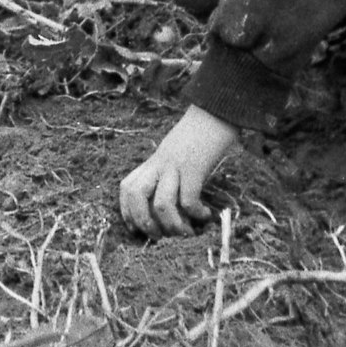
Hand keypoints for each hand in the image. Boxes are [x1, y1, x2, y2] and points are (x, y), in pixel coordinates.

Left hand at [120, 106, 239, 237]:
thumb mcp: (178, 153)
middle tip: (161, 237)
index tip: (138, 229)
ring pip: (161, 203)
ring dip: (173, 226)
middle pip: (135, 195)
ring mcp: (176, 164)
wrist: (218, 109)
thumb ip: (171, 172)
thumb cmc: (201, 134)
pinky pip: (188, 198)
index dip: (128, 212)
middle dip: (144, 222)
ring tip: (186, 233)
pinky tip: (206, 215)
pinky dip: (196, 213)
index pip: (127, 187)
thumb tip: (176, 203)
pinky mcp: (195, 166)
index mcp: (154, 160)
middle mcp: (160, 162)